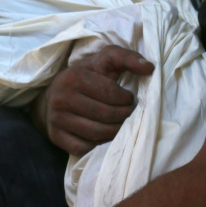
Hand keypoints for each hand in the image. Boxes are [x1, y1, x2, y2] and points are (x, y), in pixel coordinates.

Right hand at [32, 45, 153, 154]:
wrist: (56, 92)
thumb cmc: (87, 74)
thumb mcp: (106, 59)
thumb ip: (128, 58)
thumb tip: (149, 67)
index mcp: (74, 78)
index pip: (109, 94)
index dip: (125, 99)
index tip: (129, 99)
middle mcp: (61, 99)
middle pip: (104, 115)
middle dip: (124, 116)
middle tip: (130, 113)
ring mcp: (56, 119)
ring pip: (96, 134)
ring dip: (115, 131)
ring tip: (122, 124)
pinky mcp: (55, 137)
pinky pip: (83, 148)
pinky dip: (98, 144)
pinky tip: (105, 134)